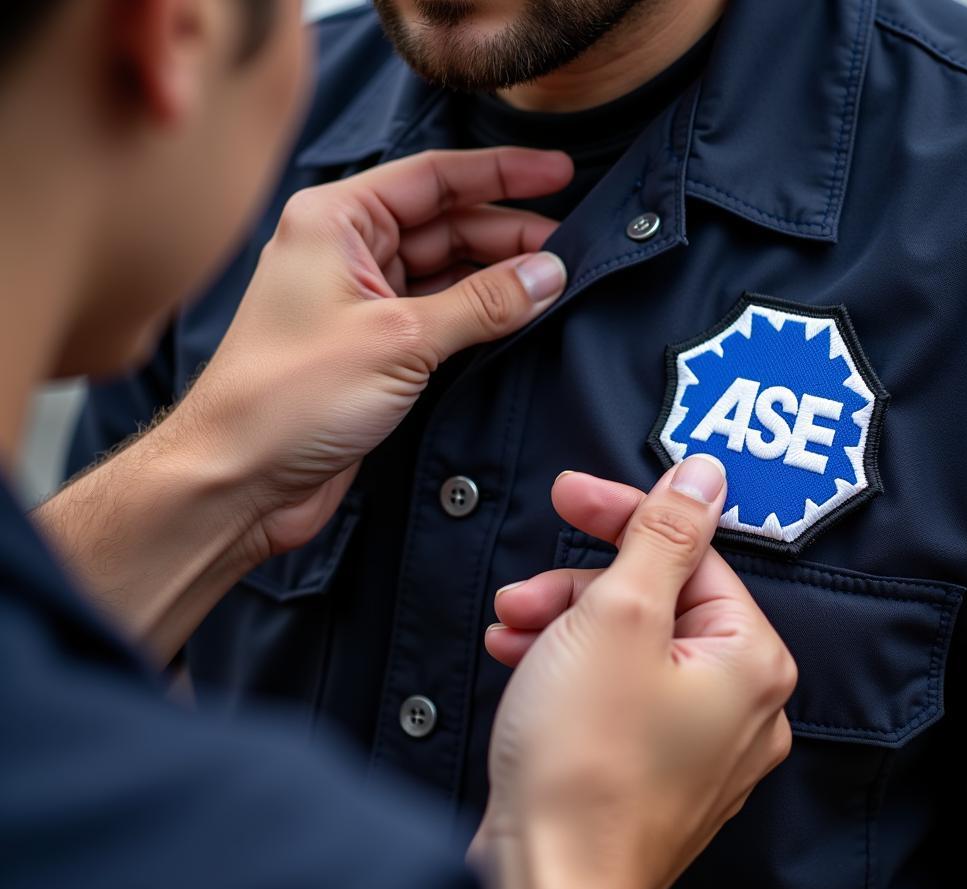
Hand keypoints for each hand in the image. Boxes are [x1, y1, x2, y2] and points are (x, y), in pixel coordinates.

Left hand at [173, 147, 571, 559]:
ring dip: (496, 280)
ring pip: (444, 274)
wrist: (238, 480)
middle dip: (507, 235)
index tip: (562, 173)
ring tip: (555, 285)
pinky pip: (437, 319)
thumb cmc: (290, 398)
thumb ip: (480, 304)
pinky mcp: (372, 352)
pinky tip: (518, 319)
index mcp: (336, 220)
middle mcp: (345, 253)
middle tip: (570, 250)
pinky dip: (477, 319)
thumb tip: (548, 274)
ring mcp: (359, 304)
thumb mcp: (399, 340)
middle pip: (444, 225)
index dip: (503, 174)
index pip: (433, 178)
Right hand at [474, 458, 795, 888]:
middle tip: (525, 589)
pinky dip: (568, 671)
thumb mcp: (618, 615)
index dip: (621, 517)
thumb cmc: (585, 761)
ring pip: (629, 647)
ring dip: (563, 626)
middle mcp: (739, 706)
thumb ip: (664, 534)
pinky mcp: (651, 770)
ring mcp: (696, 745)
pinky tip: (521, 664)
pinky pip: (616, 693)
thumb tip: (704, 474)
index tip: (571, 496)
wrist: (549, 884)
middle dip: (579, 586)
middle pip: (658, 601)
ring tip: (512, 631)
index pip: (691, 553)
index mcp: (750, 660)